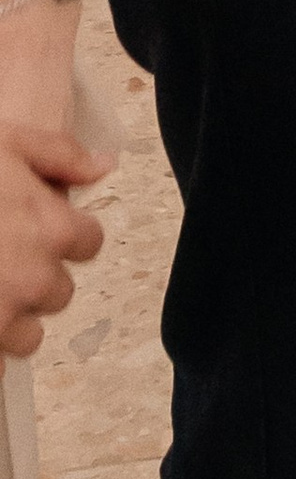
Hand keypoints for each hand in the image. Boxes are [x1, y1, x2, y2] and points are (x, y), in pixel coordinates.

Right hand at [0, 119, 110, 357]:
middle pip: (59, 292)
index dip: (63, 234)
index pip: (89, 243)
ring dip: (9, 318)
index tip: (38, 230)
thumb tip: (103, 166)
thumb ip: (59, 154)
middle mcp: (34, 279)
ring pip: (28, 335)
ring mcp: (3, 317)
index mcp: (52, 229)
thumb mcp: (5, 143)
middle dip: (34, 278)